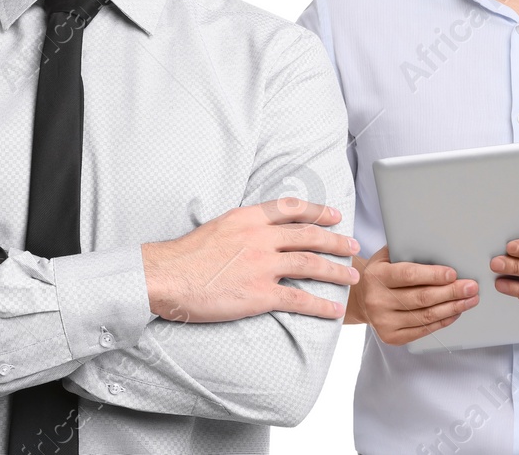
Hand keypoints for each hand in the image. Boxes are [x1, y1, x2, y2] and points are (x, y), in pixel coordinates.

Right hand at [140, 198, 359, 322]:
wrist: (166, 277)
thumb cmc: (184, 256)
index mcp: (248, 218)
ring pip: (311, 265)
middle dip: (336, 241)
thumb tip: (260, 230)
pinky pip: (299, 299)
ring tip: (351, 277)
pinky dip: (321, 306)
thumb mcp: (217, 226)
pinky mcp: (259, 294)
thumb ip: (243, 226)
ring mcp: (261, 266)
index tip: (335, 215)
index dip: (318, 211)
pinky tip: (333, 310)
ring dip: (336, 272)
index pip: (291, 209)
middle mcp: (259, 238)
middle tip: (353, 247)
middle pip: (309, 236)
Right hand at [353, 245, 477, 344]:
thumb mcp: (385, 257)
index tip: (453, 274)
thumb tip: (440, 247)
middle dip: (452, 292)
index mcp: (377, 276)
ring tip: (470, 300)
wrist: (359, 297)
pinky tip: (455, 312)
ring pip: (426, 316)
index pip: (408, 276)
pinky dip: (443, 321)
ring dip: (453, 308)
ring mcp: (384, 321)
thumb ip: (406, 251)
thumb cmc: (380, 273)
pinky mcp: (391, 336)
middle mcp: (378, 300)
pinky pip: (423, 330)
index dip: (433, 275)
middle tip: (471, 287)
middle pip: (422, 298)